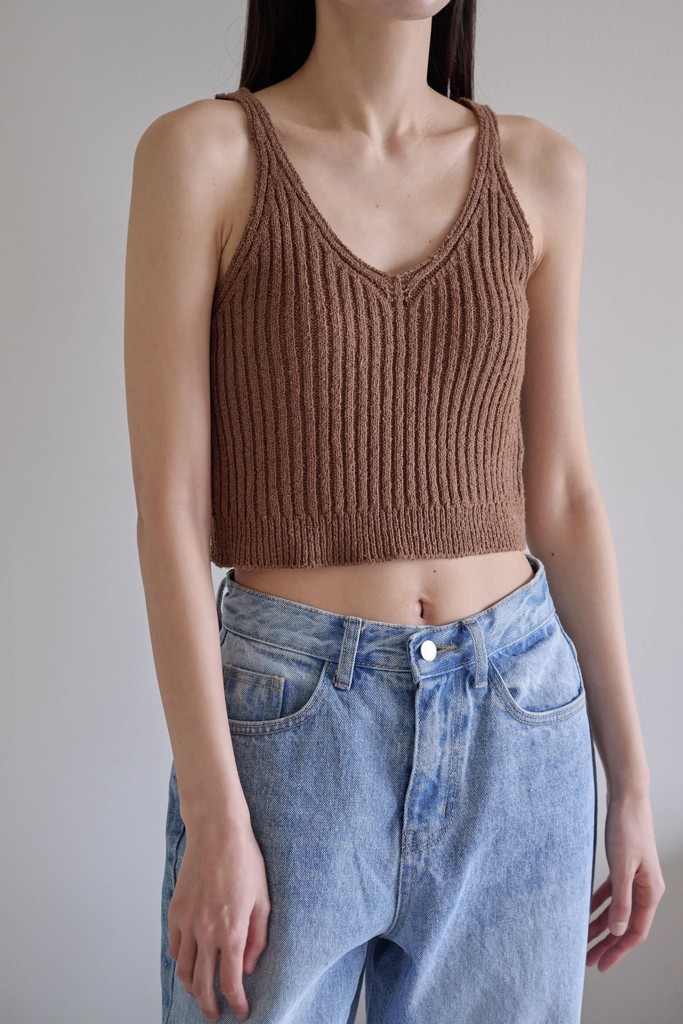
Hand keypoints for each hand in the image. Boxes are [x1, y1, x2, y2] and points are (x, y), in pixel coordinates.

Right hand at [168, 815, 270, 1021]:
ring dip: (192, 989)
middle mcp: (206, 931)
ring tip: (201, 995)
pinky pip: (174, 948)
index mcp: (232, 930)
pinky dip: (181, 963)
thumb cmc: (244, 860)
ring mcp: (187, 922)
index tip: (240, 1012)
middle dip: (209, 1006)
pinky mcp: (175, 911)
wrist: (217, 832)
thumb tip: (248, 967)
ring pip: (183, 971)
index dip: (235, 1003)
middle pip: (202, 985)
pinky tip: (191, 964)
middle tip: (216, 1014)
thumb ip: (257, 938)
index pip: (230, 982)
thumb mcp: (263, 900)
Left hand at [586, 790, 664, 970]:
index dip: (617, 950)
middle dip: (607, 943)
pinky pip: (612, 893)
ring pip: (617, 910)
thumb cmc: (627, 828)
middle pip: (626, 924)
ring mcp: (635, 877)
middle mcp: (645, 888)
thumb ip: (621, 900)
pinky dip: (599, 904)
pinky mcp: (624, 866)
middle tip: (588, 959)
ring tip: (583, 939)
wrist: (627, 798)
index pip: (635, 932)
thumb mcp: (622, 866)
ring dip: (601, 925)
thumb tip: (618, 930)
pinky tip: (586, 911)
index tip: (601, 964)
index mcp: (650, 892)